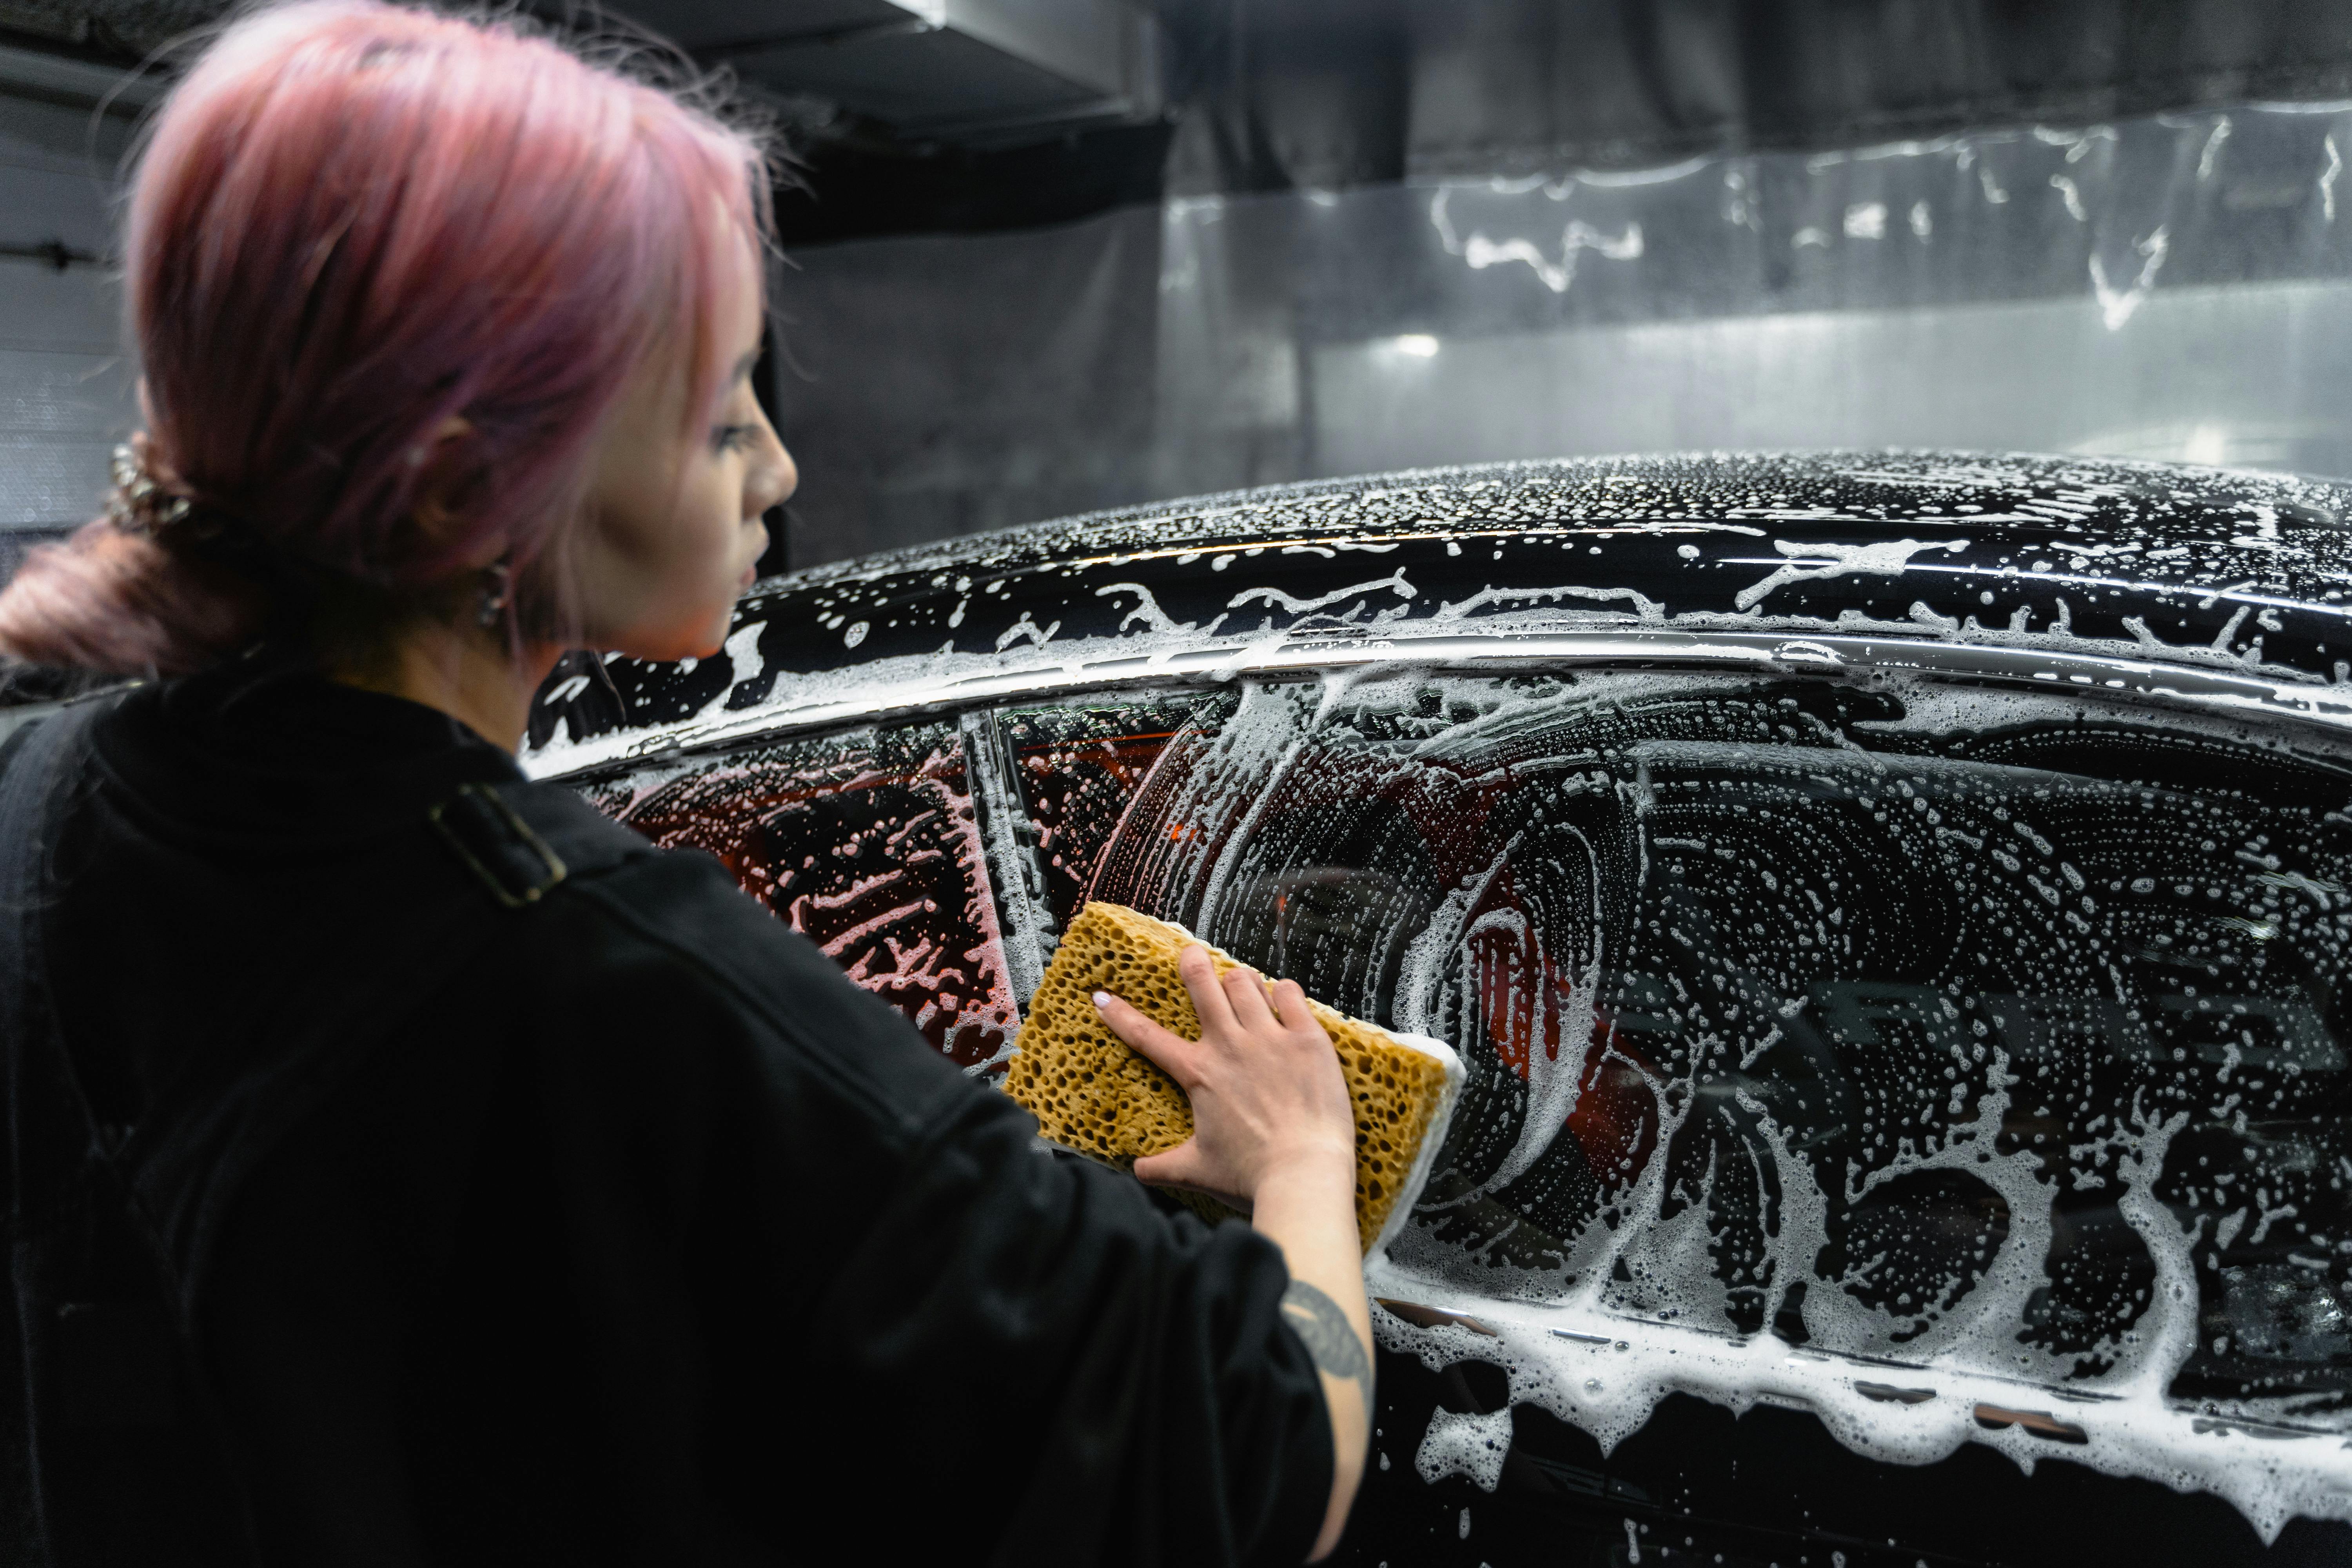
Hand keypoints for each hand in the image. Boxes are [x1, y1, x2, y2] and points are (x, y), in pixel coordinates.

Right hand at [1093, 945, 1355, 1209]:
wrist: (1302, 1175)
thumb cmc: (1249, 1176)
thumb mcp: (1198, 1171)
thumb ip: (1163, 1167)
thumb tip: (1137, 1170)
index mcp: (1199, 1074)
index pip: (1147, 1037)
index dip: (1119, 1015)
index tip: (1101, 996)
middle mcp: (1230, 1046)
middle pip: (1203, 985)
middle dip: (1192, 963)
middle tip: (1190, 953)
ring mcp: (1270, 1038)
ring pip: (1246, 983)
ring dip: (1239, 979)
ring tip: (1240, 980)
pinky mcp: (1307, 1039)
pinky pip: (1291, 994)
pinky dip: (1284, 991)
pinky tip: (1283, 996)